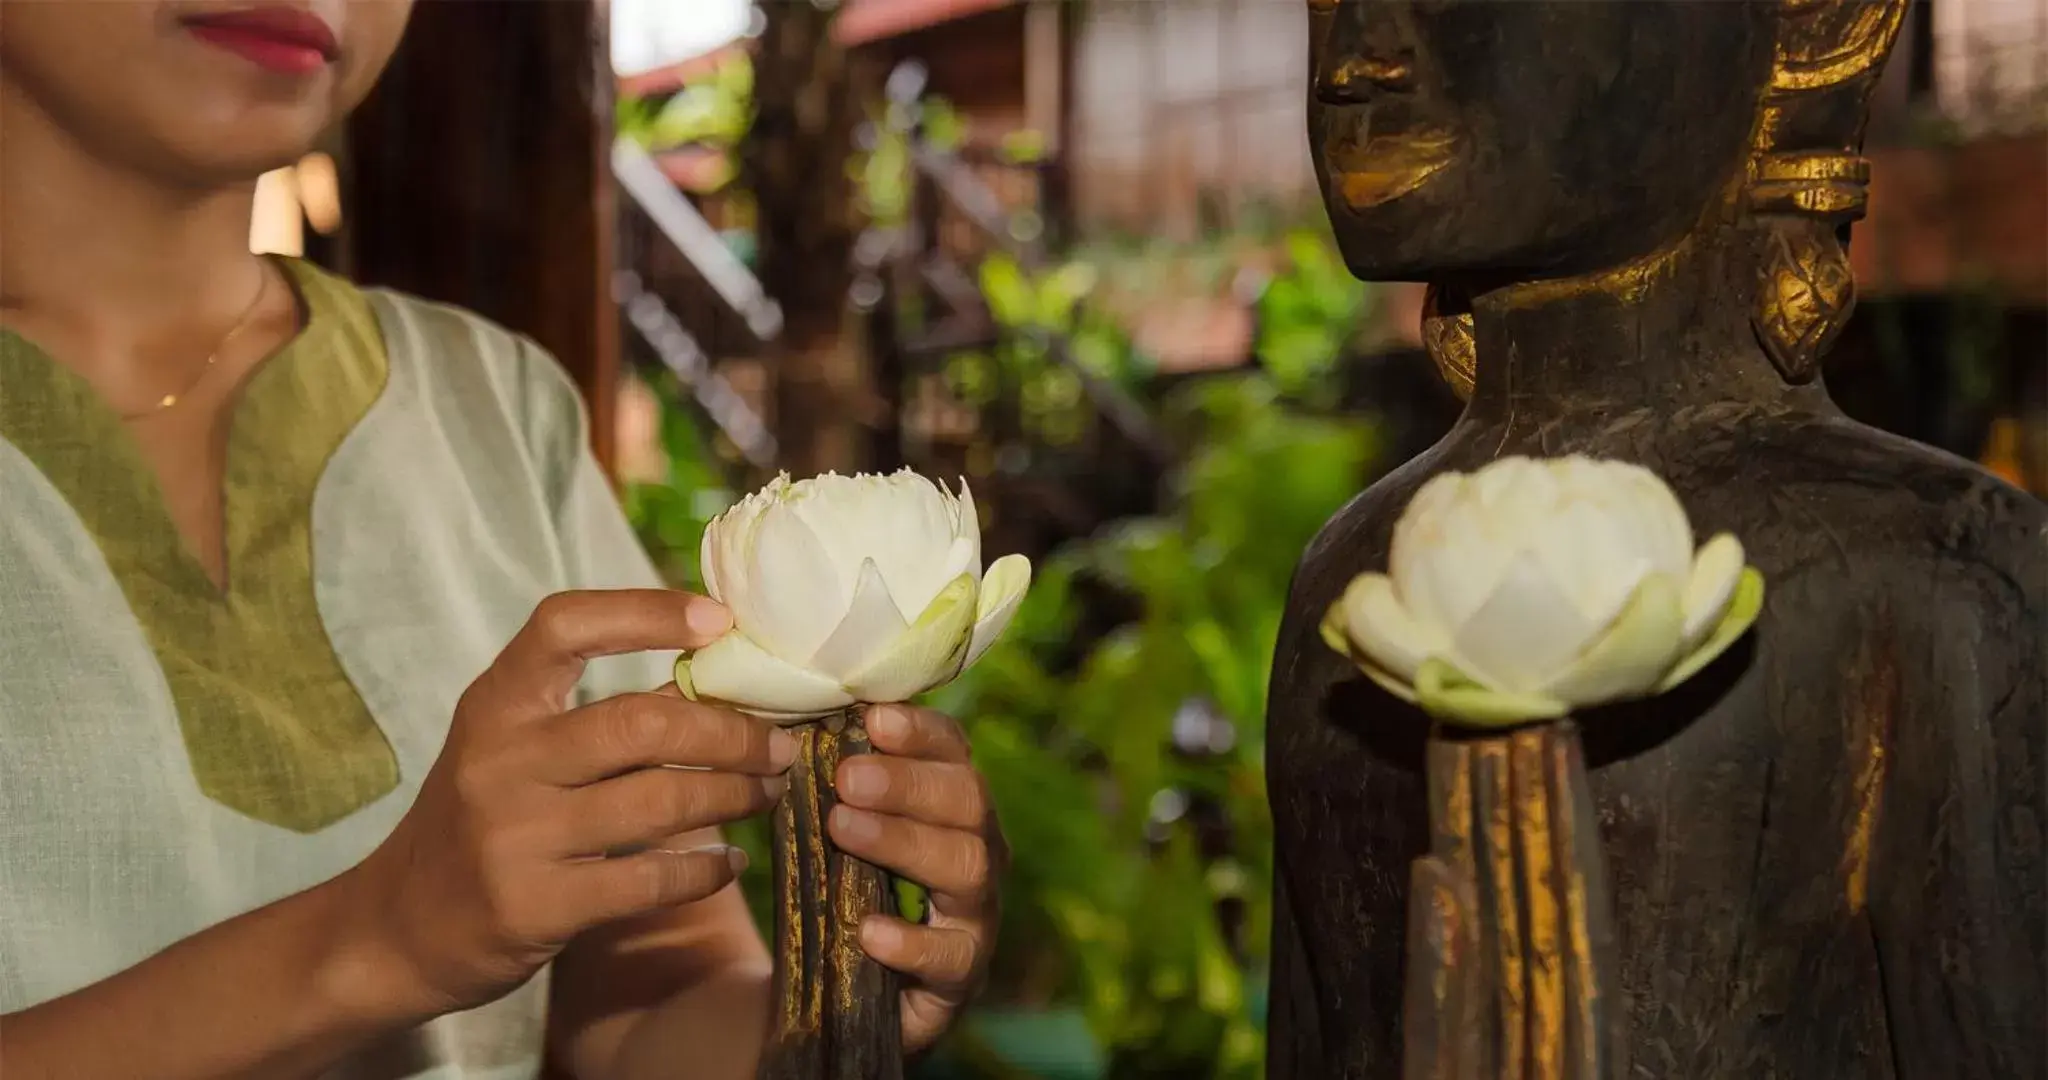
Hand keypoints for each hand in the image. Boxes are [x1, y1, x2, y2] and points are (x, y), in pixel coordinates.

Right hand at [341, 590, 796, 1014]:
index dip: (644, 611)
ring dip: (733, 795)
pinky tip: (730, 862)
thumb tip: (716, 678)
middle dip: (729, 732)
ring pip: (657, 802)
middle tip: (778, 742)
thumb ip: (591, 714)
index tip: (717, 620)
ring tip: (768, 791)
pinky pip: (650, 879)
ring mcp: (514, 836)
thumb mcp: (510, 750)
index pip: (563, 626)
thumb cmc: (478, 820)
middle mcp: (499, 761)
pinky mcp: (536, 906)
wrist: (396, 930)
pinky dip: (706, 869)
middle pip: (639, 723)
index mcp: (494, 705)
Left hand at [829, 704, 1005, 1052]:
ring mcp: (974, 917)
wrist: (838, 997)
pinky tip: (868, 931)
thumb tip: (773, 724)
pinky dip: (911, 942)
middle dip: (909, 782)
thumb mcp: (826, 832)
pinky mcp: (958, 978)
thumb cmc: (834, 894)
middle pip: (969, 801)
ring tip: (843, 827)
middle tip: (848, 776)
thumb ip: (816, 784)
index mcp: (950, 806)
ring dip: (905, 841)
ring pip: (966, 868)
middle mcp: (976, 852)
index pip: (953, 751)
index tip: (871, 718)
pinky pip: (949, 959)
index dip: (920, 731)